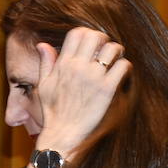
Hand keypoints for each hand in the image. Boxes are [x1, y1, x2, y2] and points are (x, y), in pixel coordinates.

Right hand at [32, 27, 130, 154]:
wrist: (63, 134)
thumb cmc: (53, 111)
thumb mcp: (44, 85)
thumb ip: (46, 63)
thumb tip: (42, 44)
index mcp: (63, 64)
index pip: (77, 33)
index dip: (86, 34)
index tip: (90, 44)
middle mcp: (78, 67)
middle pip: (96, 36)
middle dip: (103, 40)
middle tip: (104, 51)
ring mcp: (93, 78)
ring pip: (113, 48)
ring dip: (116, 52)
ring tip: (115, 61)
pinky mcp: (107, 90)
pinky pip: (123, 66)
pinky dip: (125, 67)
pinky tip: (120, 75)